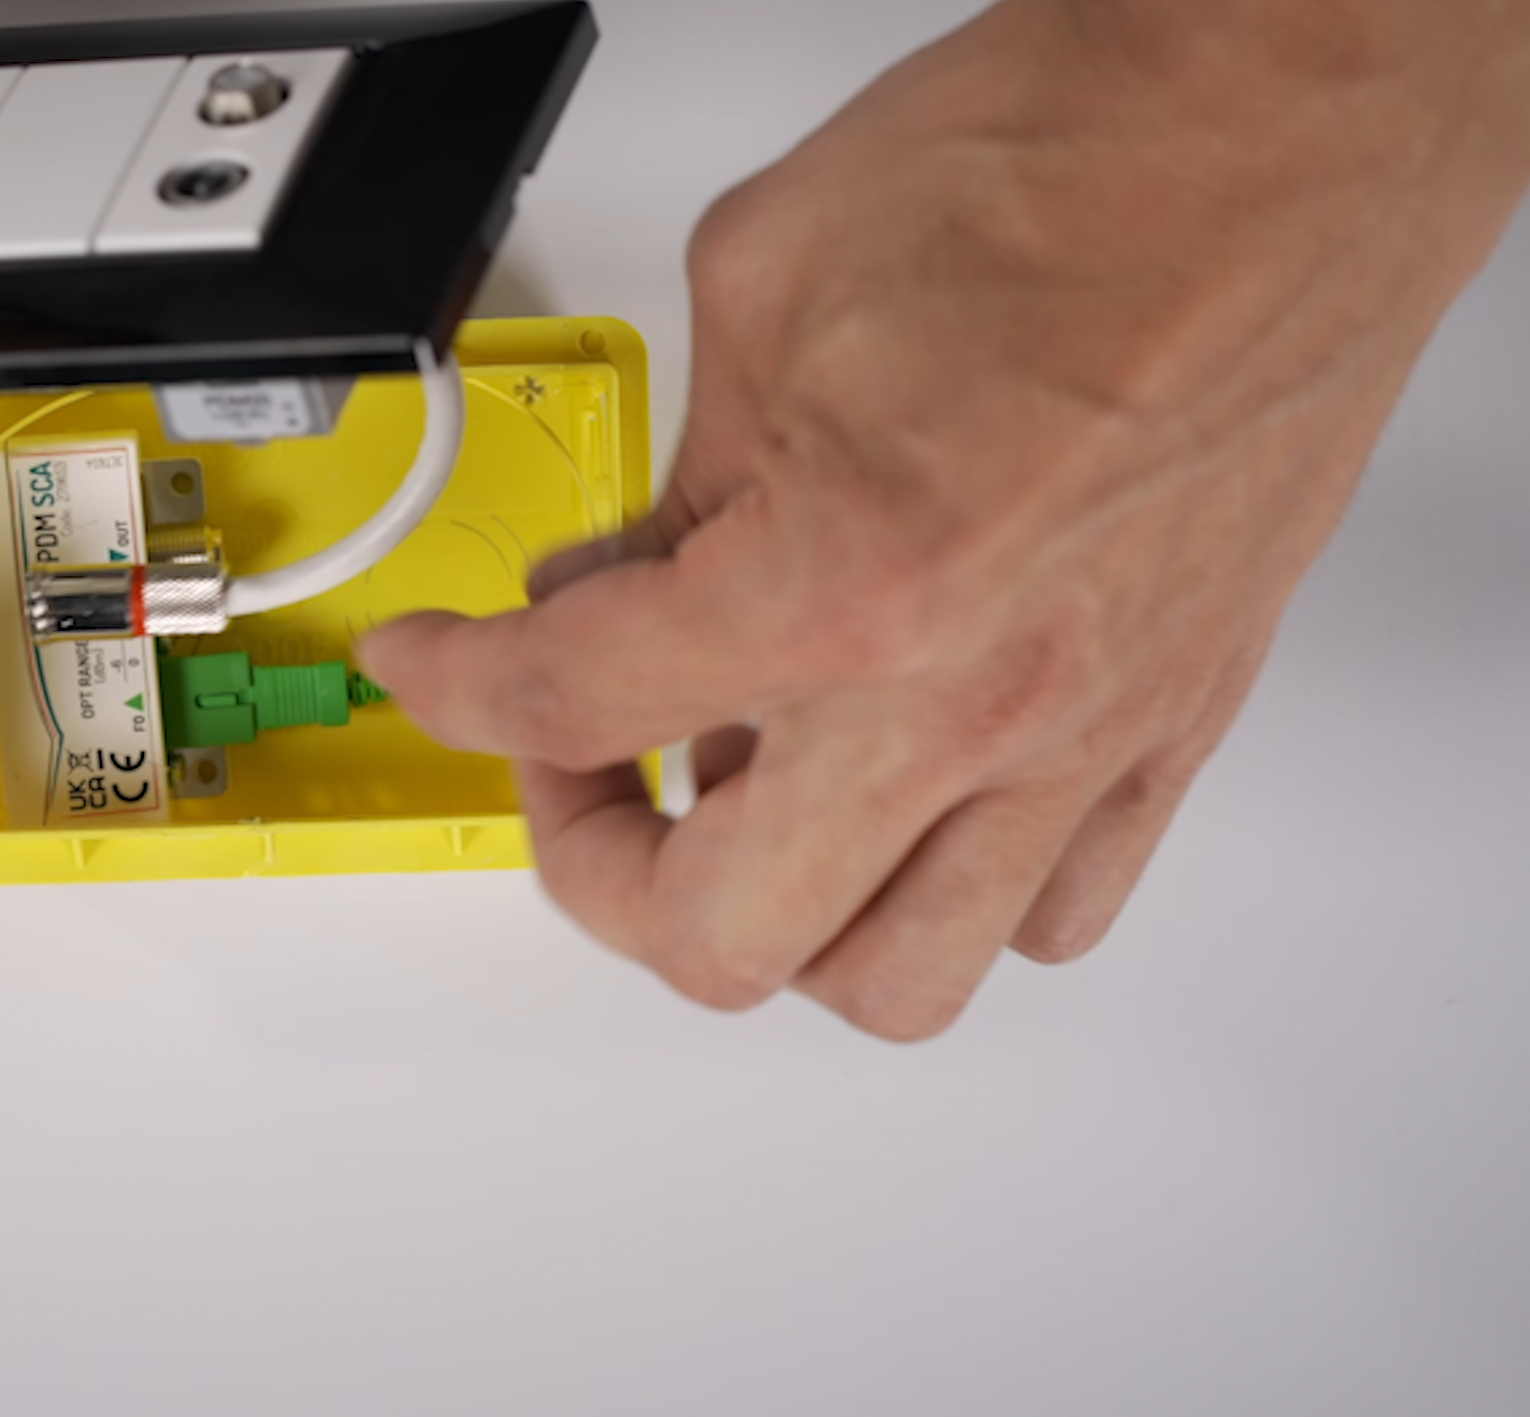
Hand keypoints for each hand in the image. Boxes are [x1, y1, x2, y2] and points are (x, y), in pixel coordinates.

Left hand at [364, 0, 1529, 1038]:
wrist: (1292, 127)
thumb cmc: (1078, 161)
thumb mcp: (771, 288)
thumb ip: (676, 474)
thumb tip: (624, 572)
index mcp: (847, 584)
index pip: (572, 704)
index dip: (459, 688)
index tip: (437, 671)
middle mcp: (975, 700)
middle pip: (719, 935)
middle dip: (600, 869)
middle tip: (578, 769)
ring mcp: (1088, 733)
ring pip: (896, 977)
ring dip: (778, 923)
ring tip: (731, 815)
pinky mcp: (1175, 724)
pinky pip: (1054, 913)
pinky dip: (949, 896)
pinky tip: (900, 804)